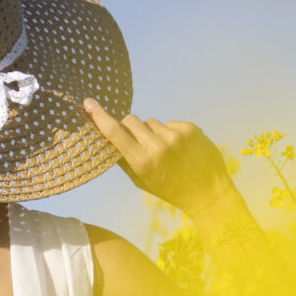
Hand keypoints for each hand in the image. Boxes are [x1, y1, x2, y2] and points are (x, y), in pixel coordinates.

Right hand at [84, 100, 234, 217]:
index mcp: (141, 162)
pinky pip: (170, 123)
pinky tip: (180, 148)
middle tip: (139, 141)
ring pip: (151, 122)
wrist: (207, 192)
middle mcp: (157, 147)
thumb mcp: (141, 180)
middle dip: (130, 127)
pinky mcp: (190, 129)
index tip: (88, 103)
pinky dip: (170, 132)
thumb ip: (124, 159)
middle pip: (131, 120)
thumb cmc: (169, 188)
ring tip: (166, 150)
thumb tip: (108, 139)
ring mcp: (175, 136)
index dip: (99, 116)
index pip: (114, 133)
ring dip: (152, 132)